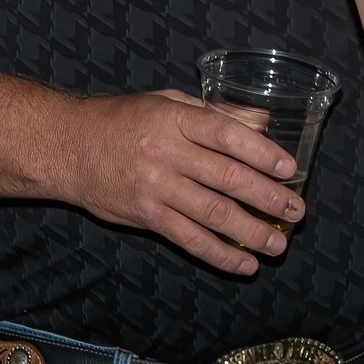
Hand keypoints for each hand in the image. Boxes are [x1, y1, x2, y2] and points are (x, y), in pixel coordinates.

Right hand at [57, 90, 304, 275]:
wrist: (67, 148)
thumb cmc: (121, 120)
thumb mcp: (166, 101)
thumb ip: (214, 113)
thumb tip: (263, 121)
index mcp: (176, 118)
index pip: (229, 136)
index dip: (264, 153)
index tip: (290, 169)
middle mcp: (167, 153)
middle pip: (228, 179)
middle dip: (268, 198)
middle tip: (297, 211)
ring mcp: (156, 188)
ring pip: (214, 214)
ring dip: (251, 232)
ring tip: (278, 244)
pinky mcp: (146, 217)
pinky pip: (189, 240)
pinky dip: (220, 254)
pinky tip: (244, 263)